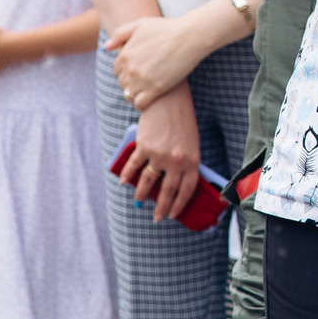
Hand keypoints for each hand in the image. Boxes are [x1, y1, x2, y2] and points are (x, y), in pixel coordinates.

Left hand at [105, 14, 207, 110]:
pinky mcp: (156, 89)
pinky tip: (149, 99)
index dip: (126, 71)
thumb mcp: (140, 25)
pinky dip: (141, 104)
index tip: (138, 70)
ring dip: (135, 94)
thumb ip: (120, 35)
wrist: (189, 36)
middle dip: (131, 82)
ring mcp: (142, 80)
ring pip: (129, 95)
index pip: (116, 71)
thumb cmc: (166, 28)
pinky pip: (140, 104)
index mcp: (124, 55)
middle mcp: (130, 69)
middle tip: (145, 79)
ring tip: (146, 90)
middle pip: (122, 83)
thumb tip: (105, 48)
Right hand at [123, 85, 202, 223]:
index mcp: (192, 161)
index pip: (187, 190)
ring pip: (148, 182)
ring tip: (139, 203)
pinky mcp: (144, 147)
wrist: (169, 100)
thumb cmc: (182, 121)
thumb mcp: (191, 144)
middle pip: (168, 191)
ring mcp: (159, 155)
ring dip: (142, 195)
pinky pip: (134, 166)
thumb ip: (185, 162)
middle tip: (157, 218)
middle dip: (162, 208)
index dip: (179, 204)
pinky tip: (125, 183)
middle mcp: (176, 161)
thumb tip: (174, 182)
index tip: (173, 215)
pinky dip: (127, 176)